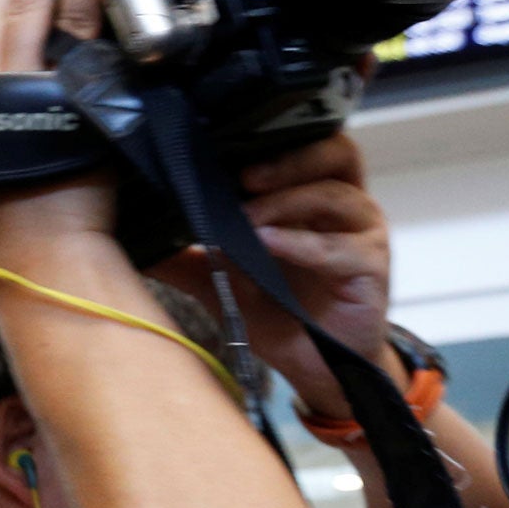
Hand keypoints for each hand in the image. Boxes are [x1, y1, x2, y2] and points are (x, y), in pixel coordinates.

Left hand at [155, 133, 396, 418]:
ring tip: (246, 216)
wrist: (317, 366)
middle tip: (241, 174)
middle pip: (333, 153)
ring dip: (287, 200)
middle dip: (287, 158)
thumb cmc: (279, 313)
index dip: (268, 141)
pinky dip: (301, 243)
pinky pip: (339, 247)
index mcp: (309, 197)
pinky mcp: (371, 266)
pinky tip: (269, 244)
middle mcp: (343, 205)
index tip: (221, 147)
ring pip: (335, 194)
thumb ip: (188, 257)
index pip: (301, 146)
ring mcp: (360, 233)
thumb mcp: (223, 281)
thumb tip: (137, 241)